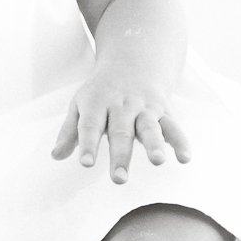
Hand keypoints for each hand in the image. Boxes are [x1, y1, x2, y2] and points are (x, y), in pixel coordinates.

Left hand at [50, 69, 190, 183]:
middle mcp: (121, 106)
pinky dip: (181, 141)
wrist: (132, 61)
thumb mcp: (80, 105)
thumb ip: (70, 131)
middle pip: (120, 132)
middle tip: (119, 179)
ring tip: (157, 161)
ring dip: (154, 144)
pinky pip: (174, 126)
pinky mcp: (164, 111)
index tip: (86, 163)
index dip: (88, 144)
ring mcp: (144, 108)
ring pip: (150, 127)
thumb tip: (55, 156)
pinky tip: (185, 158)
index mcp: (97, 103)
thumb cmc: (101, 91)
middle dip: (121, 155)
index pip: (91, 125)